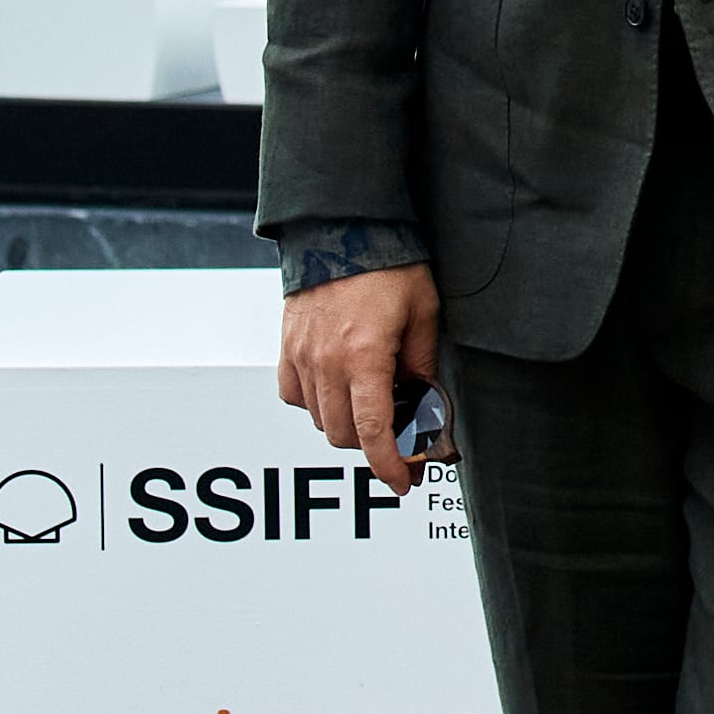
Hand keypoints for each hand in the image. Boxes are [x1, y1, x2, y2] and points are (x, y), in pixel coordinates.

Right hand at [278, 264, 440, 495]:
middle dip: (374, 445)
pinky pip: (297, 398)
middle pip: (344, 434)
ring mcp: (301, 358)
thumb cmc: (389, 267)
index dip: (388, 465)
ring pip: (320, 421)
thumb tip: (427, 406)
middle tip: (401, 438)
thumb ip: (423, 364)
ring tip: (375, 403)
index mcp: (365, 356)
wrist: (341, 231)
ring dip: (348, 424)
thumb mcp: (423, 313)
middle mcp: (326, 363)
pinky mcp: (286, 351)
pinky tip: (342, 387)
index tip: (403, 482)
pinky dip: (319, 405)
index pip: (373, 431)